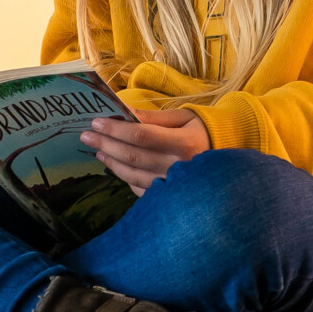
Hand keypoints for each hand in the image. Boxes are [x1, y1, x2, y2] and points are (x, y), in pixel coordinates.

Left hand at [82, 108, 207, 193]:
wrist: (226, 160)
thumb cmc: (200, 131)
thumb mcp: (182, 118)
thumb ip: (152, 118)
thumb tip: (122, 112)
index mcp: (184, 143)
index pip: (142, 135)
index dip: (116, 129)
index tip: (96, 122)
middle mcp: (179, 168)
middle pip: (133, 156)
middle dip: (106, 144)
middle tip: (86, 136)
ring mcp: (174, 187)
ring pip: (133, 176)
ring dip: (111, 162)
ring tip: (98, 149)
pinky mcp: (169, 199)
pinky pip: (140, 190)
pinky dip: (125, 178)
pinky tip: (115, 165)